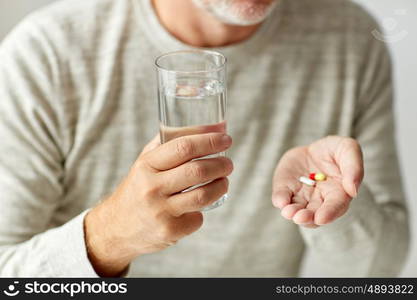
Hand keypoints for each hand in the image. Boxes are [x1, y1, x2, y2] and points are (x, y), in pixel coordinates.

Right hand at [85, 131, 232, 275]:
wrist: (116, 228)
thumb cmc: (139, 187)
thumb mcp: (146, 162)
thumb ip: (169, 141)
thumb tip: (211, 125)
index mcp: (146, 165)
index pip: (183, 147)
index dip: (209, 140)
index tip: (225, 138)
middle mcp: (151, 187)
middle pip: (197, 171)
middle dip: (221, 164)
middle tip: (228, 163)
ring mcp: (160, 211)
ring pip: (203, 195)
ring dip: (221, 185)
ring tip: (224, 181)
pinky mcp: (169, 231)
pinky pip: (197, 218)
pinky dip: (203, 210)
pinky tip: (199, 206)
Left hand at [272, 136, 363, 227]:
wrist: (314, 148)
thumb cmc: (336, 150)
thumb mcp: (349, 150)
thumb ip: (354, 168)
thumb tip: (353, 191)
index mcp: (339, 193)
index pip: (335, 206)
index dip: (329, 213)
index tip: (321, 218)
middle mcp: (319, 200)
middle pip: (314, 214)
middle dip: (307, 217)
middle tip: (300, 218)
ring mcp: (301, 196)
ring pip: (297, 210)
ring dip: (292, 213)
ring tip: (288, 213)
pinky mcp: (285, 189)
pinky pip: (281, 197)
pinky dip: (280, 199)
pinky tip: (280, 201)